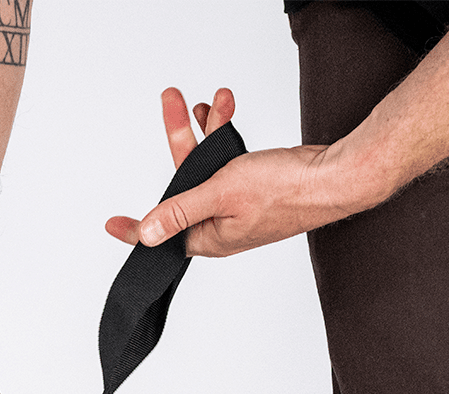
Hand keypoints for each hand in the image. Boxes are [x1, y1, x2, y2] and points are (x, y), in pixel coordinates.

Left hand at [106, 87, 367, 257]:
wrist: (336, 176)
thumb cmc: (287, 191)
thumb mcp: (220, 195)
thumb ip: (179, 211)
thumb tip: (145, 234)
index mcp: (209, 238)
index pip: (162, 235)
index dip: (135, 228)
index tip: (112, 225)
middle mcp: (221, 226)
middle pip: (184, 183)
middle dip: (179, 139)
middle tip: (171, 100)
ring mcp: (238, 207)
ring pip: (208, 165)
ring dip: (208, 130)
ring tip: (215, 100)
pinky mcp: (254, 188)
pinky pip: (227, 161)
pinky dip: (225, 137)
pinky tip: (226, 112)